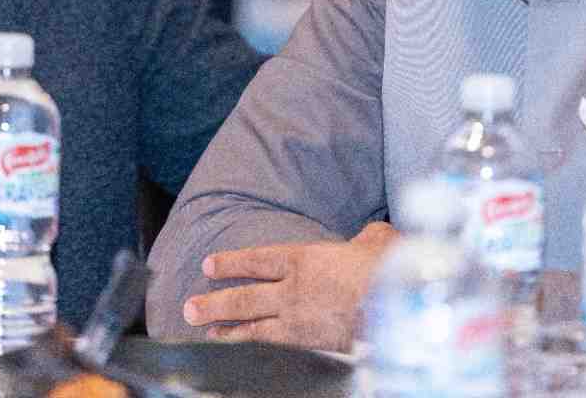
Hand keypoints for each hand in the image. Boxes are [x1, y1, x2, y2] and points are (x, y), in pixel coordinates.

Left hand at [181, 222, 397, 351]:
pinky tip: (237, 350)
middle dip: (214, 302)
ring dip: (223, 328)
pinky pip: (270, 346)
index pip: (257, 259)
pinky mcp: (307, 344)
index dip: (231, 262)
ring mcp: (297, 319)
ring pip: (250, 325)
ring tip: (202, 329)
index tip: (210, 265)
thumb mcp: (377, 241)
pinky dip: (250, 347)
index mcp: (304, 259)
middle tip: (190, 307)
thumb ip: (367, 239)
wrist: (395, 307)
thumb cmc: (388, 270)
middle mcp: (292, 289)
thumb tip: (373, 235)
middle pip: (244, 296)